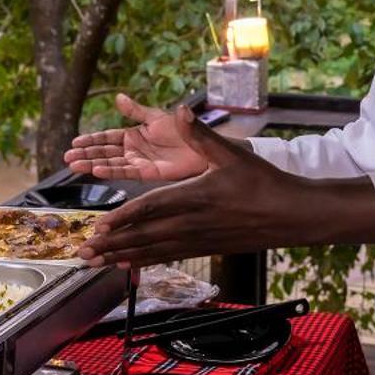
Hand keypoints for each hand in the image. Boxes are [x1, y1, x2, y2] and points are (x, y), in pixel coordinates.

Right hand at [63, 93, 211, 181]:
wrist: (203, 144)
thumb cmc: (183, 129)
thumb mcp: (155, 116)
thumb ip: (135, 110)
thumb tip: (117, 96)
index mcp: (134, 135)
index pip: (106, 138)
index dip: (90, 141)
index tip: (74, 143)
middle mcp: (133, 150)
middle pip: (104, 152)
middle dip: (86, 155)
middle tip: (67, 157)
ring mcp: (139, 162)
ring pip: (111, 163)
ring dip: (92, 164)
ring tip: (74, 166)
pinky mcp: (148, 172)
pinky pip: (126, 171)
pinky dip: (111, 171)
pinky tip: (96, 170)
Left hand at [76, 107, 293, 266]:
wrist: (292, 216)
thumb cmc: (264, 182)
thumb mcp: (232, 153)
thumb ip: (200, 135)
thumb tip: (179, 110)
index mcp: (195, 197)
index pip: (151, 209)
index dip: (123, 218)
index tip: (99, 226)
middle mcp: (193, 223)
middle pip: (144, 236)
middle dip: (111, 244)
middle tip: (83, 252)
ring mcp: (199, 240)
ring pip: (153, 251)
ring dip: (122, 256)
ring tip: (95, 262)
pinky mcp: (206, 249)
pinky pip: (168, 256)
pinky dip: (145, 261)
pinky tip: (129, 264)